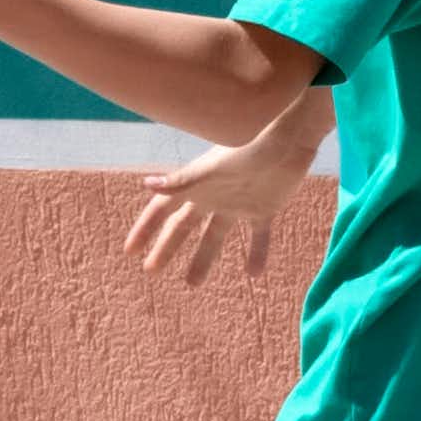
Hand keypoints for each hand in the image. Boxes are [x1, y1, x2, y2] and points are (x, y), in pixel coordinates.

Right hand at [123, 127, 318, 284]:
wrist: (289, 137)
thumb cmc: (250, 146)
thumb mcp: (213, 168)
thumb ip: (182, 181)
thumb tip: (146, 184)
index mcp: (197, 184)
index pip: (163, 208)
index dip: (146, 228)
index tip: (131, 250)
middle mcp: (213, 196)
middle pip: (183, 226)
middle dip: (166, 247)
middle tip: (151, 270)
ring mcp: (238, 203)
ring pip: (215, 237)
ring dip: (203, 258)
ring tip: (193, 283)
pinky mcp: (264, 208)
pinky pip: (258, 237)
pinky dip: (257, 254)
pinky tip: (255, 274)